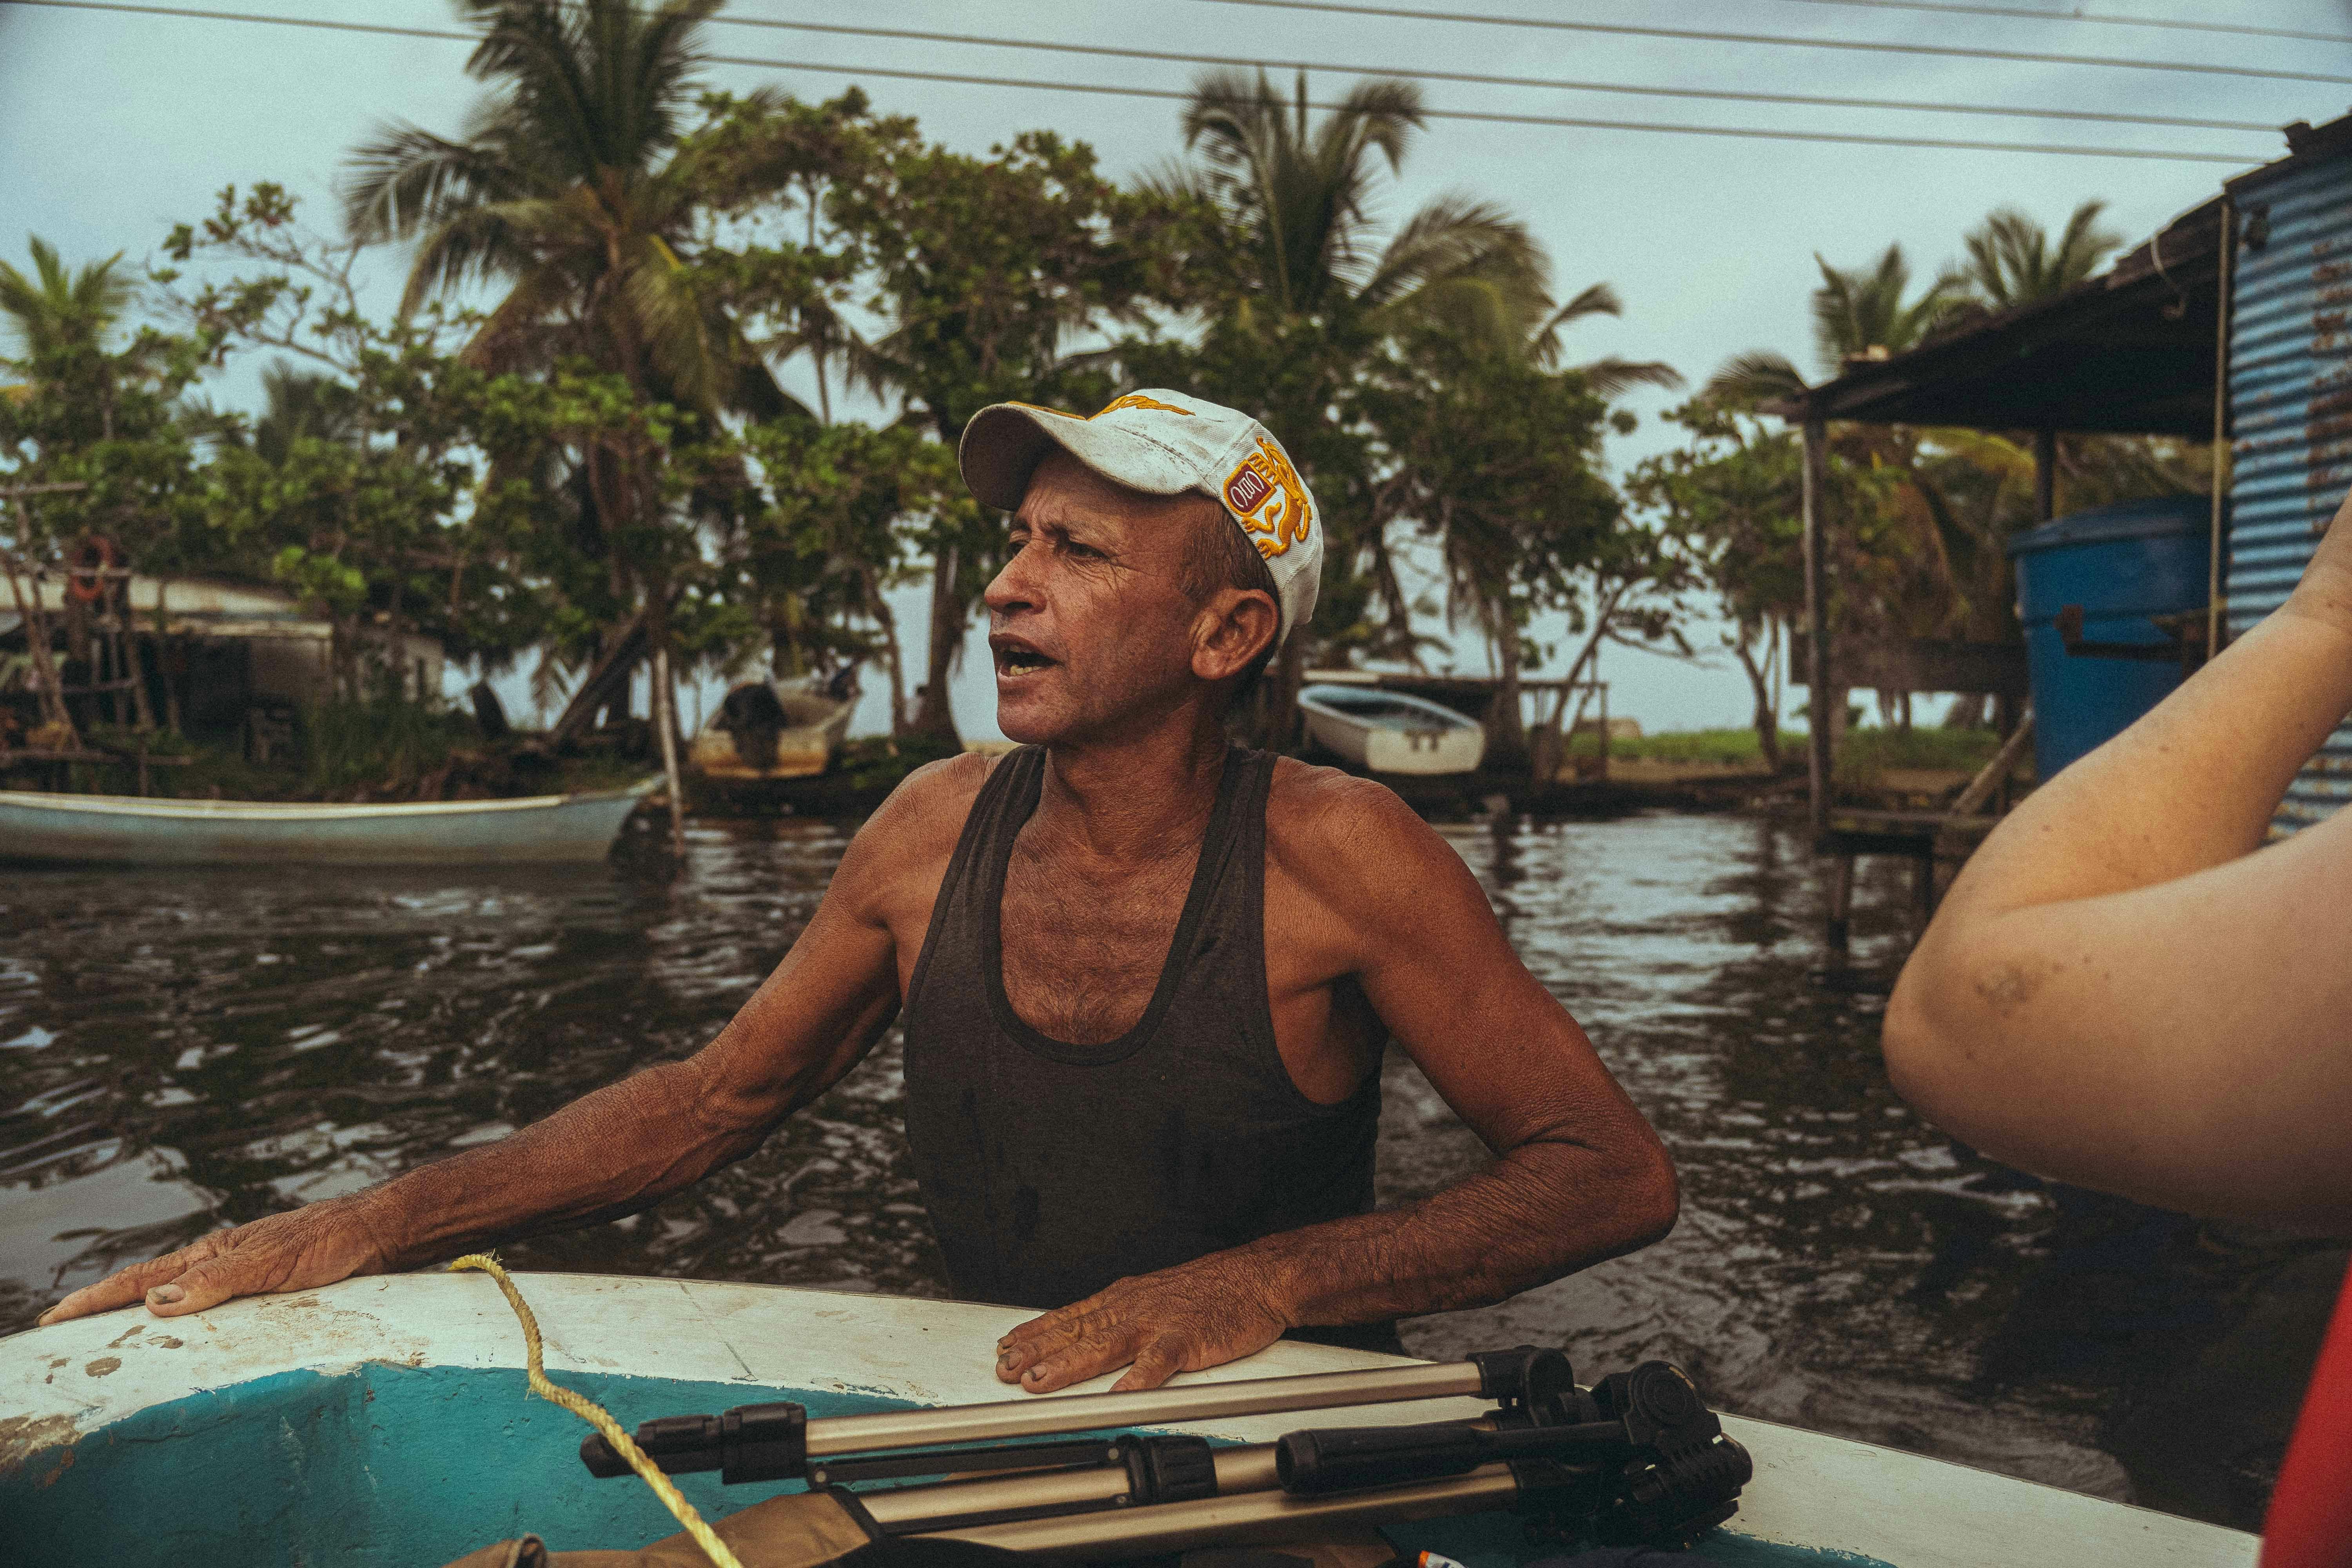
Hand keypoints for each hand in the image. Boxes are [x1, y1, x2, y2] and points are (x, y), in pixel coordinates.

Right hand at [36, 1197, 393, 1326]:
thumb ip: (218, 1281)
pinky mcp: (262, 1286)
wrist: (374, 1232)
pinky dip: (184, 1318)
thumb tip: (156, 1304)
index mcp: (212, 1254)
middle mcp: (219, 1263)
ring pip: (177, 1298)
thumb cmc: (329, 1241)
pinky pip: (210, 1306)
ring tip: (103, 1336)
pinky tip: (178, 1331)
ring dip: (140, 1314)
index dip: (96, 1301)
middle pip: (149, 1289)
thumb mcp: (271, 1262)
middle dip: (104, 1309)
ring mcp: (238, 1274)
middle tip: (61, 1331)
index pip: (141, 1281)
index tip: (54, 1319)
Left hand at [992, 1254, 1291, 1393]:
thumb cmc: (1210, 1290)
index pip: (1070, 1315)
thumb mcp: (1154, 1293)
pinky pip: (1158, 1362)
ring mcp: (1158, 1323)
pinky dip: (1138, 1379)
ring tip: (1041, 1381)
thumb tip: (1087, 1332)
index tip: (1006, 1346)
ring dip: (1070, 1364)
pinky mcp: (1187, 1339)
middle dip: (1038, 1352)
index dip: (1035, 1332)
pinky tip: (1120, 1395)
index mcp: (1124, 1298)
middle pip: (1077, 1331)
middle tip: (1006, 1369)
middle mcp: (1133, 1308)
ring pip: (1105, 1345)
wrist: (1256, 1278)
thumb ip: (1122, 1314)